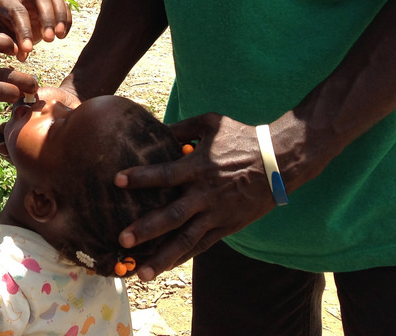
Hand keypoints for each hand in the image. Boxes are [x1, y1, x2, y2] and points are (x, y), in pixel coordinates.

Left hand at [0, 0, 70, 60]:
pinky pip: (64, 4)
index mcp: (6, 1)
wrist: (5, 11)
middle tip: (48, 40)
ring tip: (60, 36)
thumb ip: (7, 42)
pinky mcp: (51, 2)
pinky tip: (62, 35)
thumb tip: (22, 55)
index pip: (18, 12)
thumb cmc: (0, 25)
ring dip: (61, 16)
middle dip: (47, 20)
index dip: (24, 31)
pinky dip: (66, 19)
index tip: (29, 49)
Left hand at [114, 112, 278, 278]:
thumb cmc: (242, 136)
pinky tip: (165, 266)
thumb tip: (156, 129)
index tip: (116, 180)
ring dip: (163, 256)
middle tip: (122, 239)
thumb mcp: (211, 123)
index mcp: (198, 167)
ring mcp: (217, 213)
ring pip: (186, 240)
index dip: (141, 178)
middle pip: (172, 215)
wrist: (279, 160)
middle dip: (146, 229)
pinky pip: (202, 245)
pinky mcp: (227, 226)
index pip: (164, 175)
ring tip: (140, 272)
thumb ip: (182, 128)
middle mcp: (205, 194)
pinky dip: (183, 256)